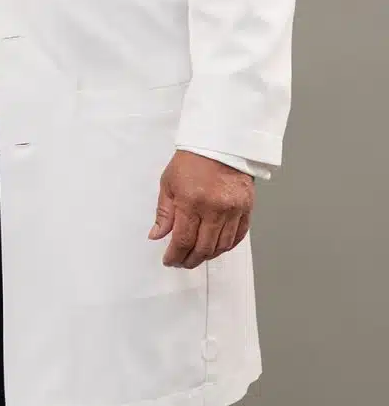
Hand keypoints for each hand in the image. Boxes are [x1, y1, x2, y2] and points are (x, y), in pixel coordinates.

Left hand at [148, 151, 253, 269]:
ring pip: (221, 246)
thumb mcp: (169, 183)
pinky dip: (226, 246)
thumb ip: (164, 212)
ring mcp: (233, 210)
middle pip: (203, 247)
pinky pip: (238, 236)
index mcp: (191, 202)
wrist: (220, 143)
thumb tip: (157, 235)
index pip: (182, 240)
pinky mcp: (247, 208)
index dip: (175, 255)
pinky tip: (216, 247)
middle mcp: (214, 209)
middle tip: (181, 262)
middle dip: (190, 260)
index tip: (169, 260)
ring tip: (197, 257)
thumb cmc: (192, 160)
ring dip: (208, 256)